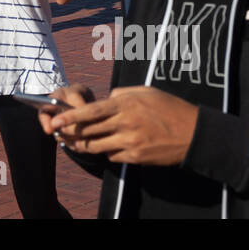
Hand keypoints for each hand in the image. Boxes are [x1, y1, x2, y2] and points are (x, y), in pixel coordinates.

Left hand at [44, 86, 198, 165]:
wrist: (193, 133)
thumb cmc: (169, 108)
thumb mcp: (145, 92)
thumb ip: (121, 94)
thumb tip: (105, 99)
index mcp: (125, 105)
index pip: (90, 111)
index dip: (69, 117)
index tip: (55, 120)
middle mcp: (125, 124)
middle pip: (88, 131)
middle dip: (70, 133)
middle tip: (58, 132)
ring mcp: (130, 143)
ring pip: (96, 146)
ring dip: (82, 145)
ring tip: (73, 142)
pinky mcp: (135, 157)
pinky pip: (111, 156)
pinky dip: (105, 151)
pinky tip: (104, 146)